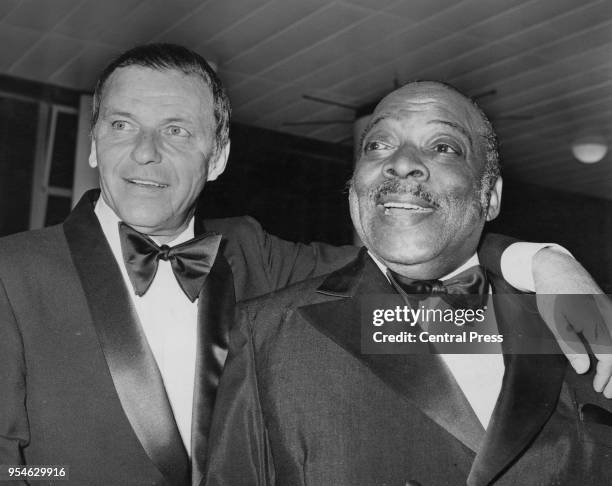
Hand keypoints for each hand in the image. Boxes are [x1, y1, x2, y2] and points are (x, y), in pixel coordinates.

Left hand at [533, 248, 611, 396]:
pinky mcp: (610, 308)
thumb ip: (570, 345)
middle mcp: (609, 318)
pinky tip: (610, 358)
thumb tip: (583, 369)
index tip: (599, 388)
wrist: (556, 267)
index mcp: (597, 323)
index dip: (607, 376)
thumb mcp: (555, 321)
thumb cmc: (552, 294)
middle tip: (610, 393)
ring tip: (611, 380)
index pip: (610, 357)